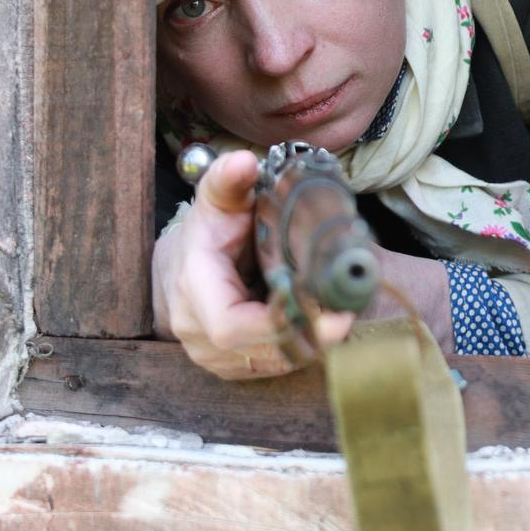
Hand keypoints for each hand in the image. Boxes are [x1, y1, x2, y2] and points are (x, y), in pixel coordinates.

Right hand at [150, 149, 356, 379]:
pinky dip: (300, 350)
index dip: (282, 325)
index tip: (334, 316)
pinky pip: (272, 368)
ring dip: (309, 345)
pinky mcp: (230, 368)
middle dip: (310, 338)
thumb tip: (244, 162)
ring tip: (339, 317)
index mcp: (193, 289)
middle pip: (261, 352)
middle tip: (349, 315)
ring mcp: (212, 357)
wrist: (179, 267)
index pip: (232, 326)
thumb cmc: (207, 231)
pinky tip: (319, 327)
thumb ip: (228, 180)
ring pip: (271, 364)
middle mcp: (197, 332)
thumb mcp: (216, 200)